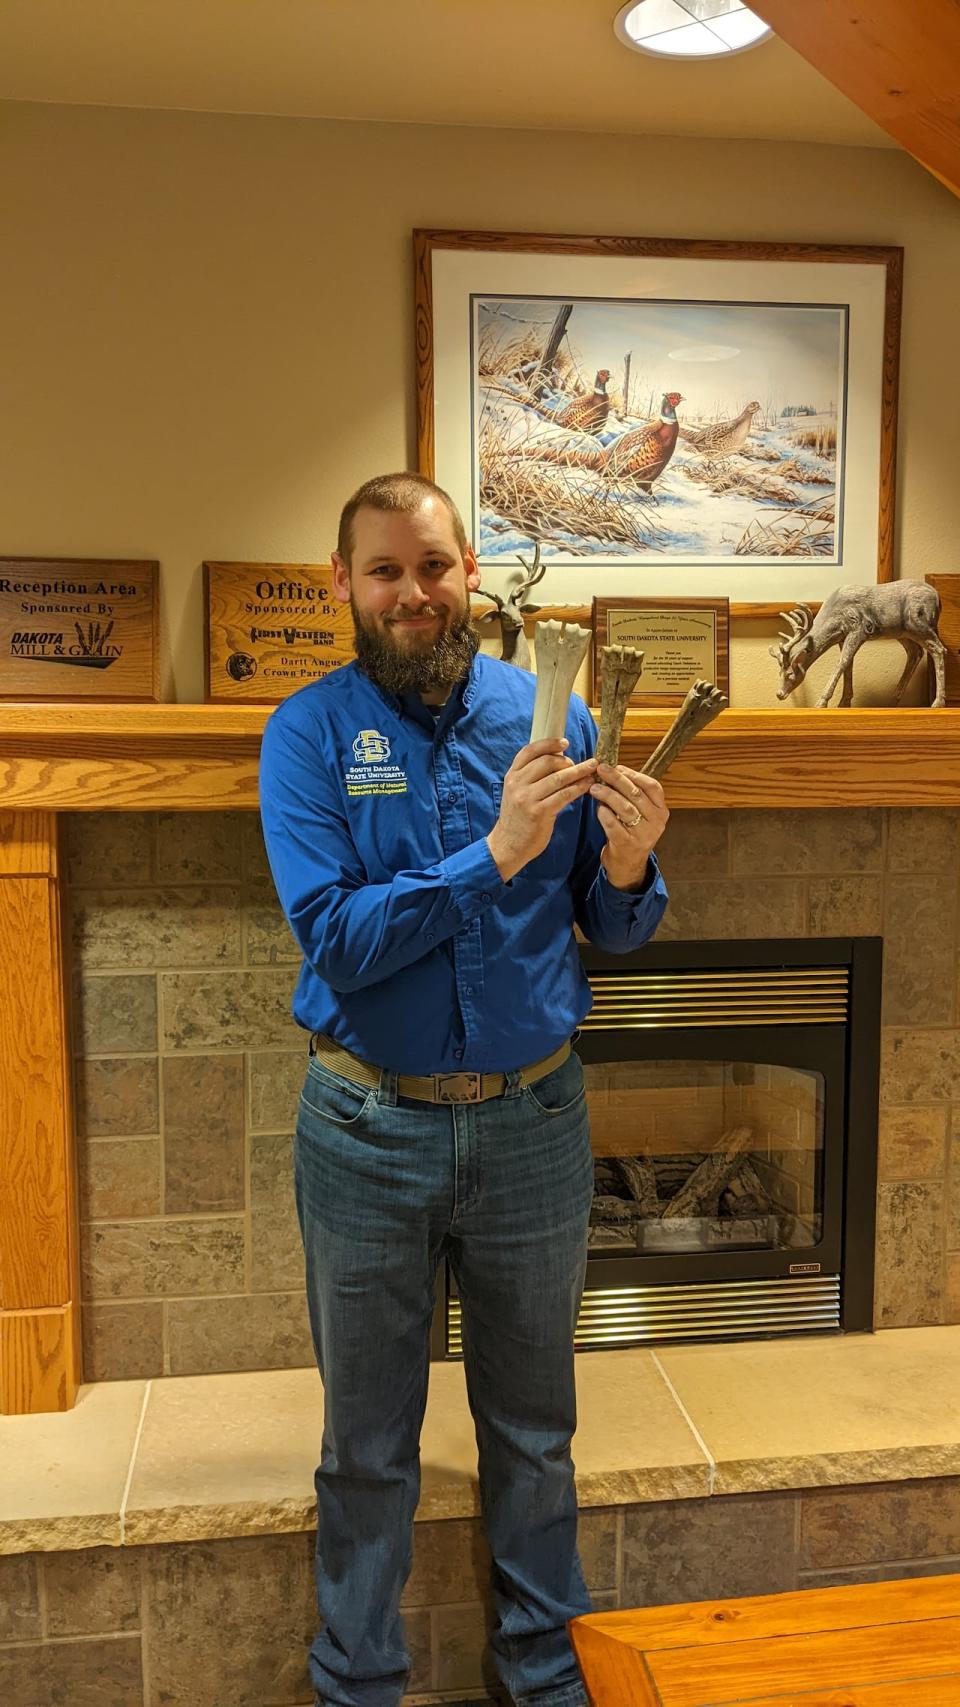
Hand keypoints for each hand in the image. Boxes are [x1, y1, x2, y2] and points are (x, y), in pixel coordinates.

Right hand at [487, 739, 596, 881]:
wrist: (509, 844)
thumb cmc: (518, 817)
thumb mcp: (516, 792)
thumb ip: (530, 776)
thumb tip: (557, 759)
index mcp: (512, 776)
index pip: (529, 751)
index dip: (548, 744)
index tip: (565, 742)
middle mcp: (517, 784)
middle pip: (547, 762)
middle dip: (568, 761)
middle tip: (583, 765)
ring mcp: (527, 798)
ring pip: (558, 778)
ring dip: (579, 772)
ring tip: (592, 771)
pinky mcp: (538, 812)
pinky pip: (563, 795)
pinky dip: (578, 788)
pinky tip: (587, 786)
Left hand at [589, 763, 667, 890]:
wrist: (628, 865)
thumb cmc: (632, 833)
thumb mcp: (641, 815)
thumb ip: (632, 795)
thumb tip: (614, 770)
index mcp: (661, 811)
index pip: (653, 787)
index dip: (634, 774)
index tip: (617, 766)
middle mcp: (656, 823)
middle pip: (636, 794)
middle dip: (617, 779)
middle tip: (601, 769)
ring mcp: (642, 835)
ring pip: (625, 808)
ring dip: (608, 795)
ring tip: (594, 788)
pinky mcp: (627, 844)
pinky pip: (613, 824)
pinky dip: (604, 814)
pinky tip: (598, 808)